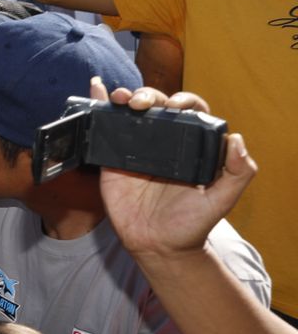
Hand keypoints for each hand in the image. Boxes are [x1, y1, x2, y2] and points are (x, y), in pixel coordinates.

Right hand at [92, 80, 255, 260]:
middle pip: (157, 105)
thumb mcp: (221, 200)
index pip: (189, 111)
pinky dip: (98, 105)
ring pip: (131, 112)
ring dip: (125, 96)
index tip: (175, 106)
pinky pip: (105, 129)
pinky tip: (95, 88)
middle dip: (149, 95)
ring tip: (120, 96)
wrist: (157, 245)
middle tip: (141, 103)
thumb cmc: (192, 223)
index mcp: (191, 144)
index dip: (183, 101)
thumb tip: (237, 139)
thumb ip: (238, 173)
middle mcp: (164, 141)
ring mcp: (136, 147)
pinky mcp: (112, 159)